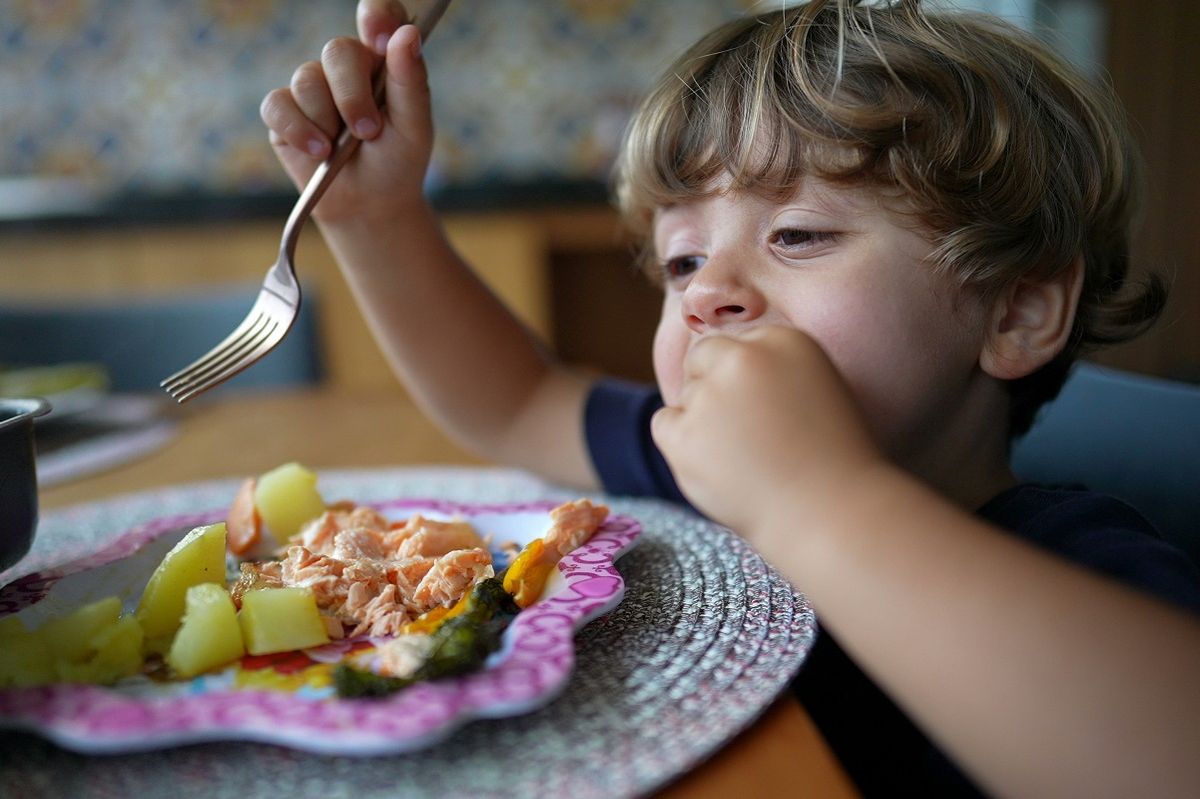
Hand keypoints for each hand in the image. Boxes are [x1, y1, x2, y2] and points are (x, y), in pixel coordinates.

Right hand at [260, 0, 431, 223]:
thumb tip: (406, 33)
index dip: (376, 16)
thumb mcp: (414, 126)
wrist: (369, 205)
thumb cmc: (397, 162)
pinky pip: (278, 105)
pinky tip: (316, 152)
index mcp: (383, 60)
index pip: (379, 16)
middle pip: (337, 51)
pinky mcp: (283, 111)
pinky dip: (298, 130)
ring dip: (327, 121)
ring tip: (340, 151)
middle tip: (367, 133)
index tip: (379, 36)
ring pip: (307, 79)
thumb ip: (410, 80)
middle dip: (351, 95)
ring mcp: (312, 86)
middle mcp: (346, 67)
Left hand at [650, 326, 885, 537]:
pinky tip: (719, 465)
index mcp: (784, 340)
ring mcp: (710, 395)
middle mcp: (743, 358)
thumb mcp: (819, 389)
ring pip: (685, 395)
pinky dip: (682, 445)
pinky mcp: (684, 433)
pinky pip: (664, 425)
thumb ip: (774, 368)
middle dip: (714, 386)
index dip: (746, 378)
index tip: (762, 409)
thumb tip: (726, 365)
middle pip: (703, 357)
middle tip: (744, 431)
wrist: (829, 512)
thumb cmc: (831, 460)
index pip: (739, 344)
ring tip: (744, 458)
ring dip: (703, 421)